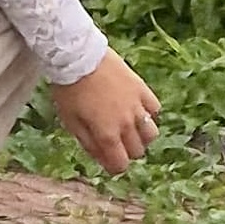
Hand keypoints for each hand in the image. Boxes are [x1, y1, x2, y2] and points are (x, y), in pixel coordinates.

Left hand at [52, 51, 161, 175]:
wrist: (79, 57)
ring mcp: (137, 106)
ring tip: (129, 128)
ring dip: (141, 136)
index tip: (108, 160)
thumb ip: (89, 144)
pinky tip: (136, 109)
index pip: (120, 165)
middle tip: (114, 141)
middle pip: (137, 151)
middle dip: (126, 151)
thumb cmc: (69, 90)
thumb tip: (103, 159)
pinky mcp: (142, 89)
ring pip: (152, 133)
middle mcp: (126, 124)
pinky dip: (148, 113)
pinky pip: (155, 109)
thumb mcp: (70, 122)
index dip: (114, 166)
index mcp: (106, 134)